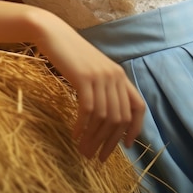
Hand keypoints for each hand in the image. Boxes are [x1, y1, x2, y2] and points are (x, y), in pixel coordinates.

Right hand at [33, 10, 145, 161]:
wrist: (54, 34)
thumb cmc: (71, 55)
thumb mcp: (94, 71)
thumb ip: (104, 88)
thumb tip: (107, 118)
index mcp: (120, 75)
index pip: (138, 106)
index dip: (135, 129)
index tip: (126, 146)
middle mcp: (115, 76)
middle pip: (120, 118)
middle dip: (109, 142)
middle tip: (97, 157)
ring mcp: (100, 76)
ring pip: (104, 117)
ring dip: (94, 139)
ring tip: (83, 151)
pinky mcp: (84, 78)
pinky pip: (88, 110)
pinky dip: (83, 127)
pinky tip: (75, 135)